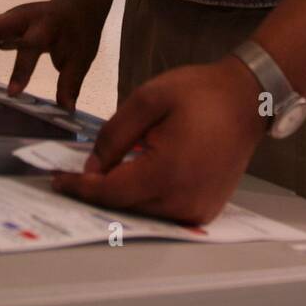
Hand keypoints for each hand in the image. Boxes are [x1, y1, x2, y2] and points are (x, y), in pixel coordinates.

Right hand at [0, 0, 105, 109]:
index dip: (21, 68)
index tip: (12, 94)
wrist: (76, 5)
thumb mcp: (82, 56)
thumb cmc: (78, 31)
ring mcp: (11, 19)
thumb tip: (65, 110)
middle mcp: (25, 17)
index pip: (31, 45)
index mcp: (47, 25)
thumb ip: (71, 82)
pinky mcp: (4, 24)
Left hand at [52, 57, 266, 224]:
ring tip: (100, 175)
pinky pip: (164, 211)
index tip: (57, 180)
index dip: (80, 188)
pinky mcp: (205, 210)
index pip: (110, 192)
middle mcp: (183, 202)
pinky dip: (144, 199)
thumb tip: (92, 167)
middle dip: (96, 192)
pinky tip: (132, 178)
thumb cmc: (200, 93)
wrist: (248, 99)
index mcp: (166, 174)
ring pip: (142, 212)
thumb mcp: (149, 99)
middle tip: (71, 176)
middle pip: (124, 207)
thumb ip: (115, 135)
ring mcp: (197, 211)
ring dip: (120, 197)